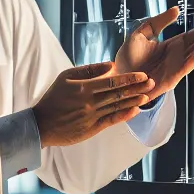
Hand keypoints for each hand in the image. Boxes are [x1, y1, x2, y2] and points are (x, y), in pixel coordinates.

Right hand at [34, 61, 154, 147]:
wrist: (41, 124)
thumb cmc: (54, 97)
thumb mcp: (66, 77)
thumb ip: (89, 70)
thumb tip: (111, 65)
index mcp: (84, 88)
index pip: (112, 82)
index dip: (129, 78)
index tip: (143, 75)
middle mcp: (90, 103)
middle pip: (118, 94)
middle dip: (137, 88)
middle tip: (152, 82)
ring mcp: (92, 116)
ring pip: (117, 107)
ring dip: (134, 101)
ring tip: (147, 95)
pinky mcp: (92, 128)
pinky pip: (112, 120)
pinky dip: (124, 115)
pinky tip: (135, 110)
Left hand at [114, 6, 193, 103]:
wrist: (118, 75)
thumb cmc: (128, 56)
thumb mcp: (142, 32)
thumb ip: (159, 21)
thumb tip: (176, 9)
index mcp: (171, 45)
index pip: (192, 35)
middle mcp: (176, 56)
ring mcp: (174, 67)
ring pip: (193, 56)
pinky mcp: (170, 78)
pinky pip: (185, 67)